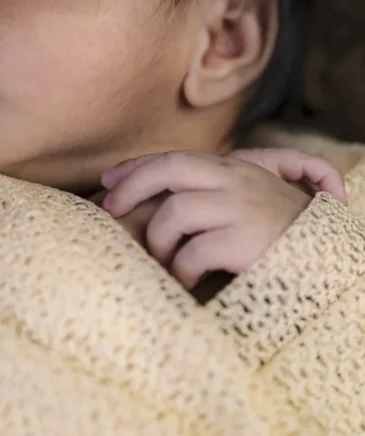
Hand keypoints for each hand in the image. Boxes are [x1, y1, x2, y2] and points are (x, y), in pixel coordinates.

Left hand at [100, 149, 345, 289]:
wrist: (330, 255)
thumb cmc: (284, 231)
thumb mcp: (251, 200)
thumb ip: (215, 193)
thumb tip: (163, 204)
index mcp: (233, 169)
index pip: (173, 158)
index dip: (137, 168)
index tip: (108, 182)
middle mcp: (235, 180)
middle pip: (169, 168)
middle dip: (133, 186)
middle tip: (112, 211)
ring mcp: (241, 207)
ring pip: (175, 212)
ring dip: (160, 242)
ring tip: (166, 263)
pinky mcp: (245, 240)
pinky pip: (194, 251)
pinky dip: (182, 269)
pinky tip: (187, 281)